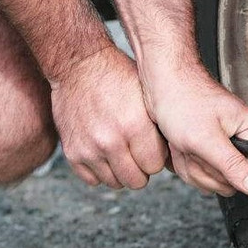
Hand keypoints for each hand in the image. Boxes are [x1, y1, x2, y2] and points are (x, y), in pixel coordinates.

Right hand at [51, 46, 166, 188]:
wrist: (79, 65)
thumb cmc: (118, 76)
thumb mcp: (147, 96)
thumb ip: (159, 127)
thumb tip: (175, 156)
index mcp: (135, 125)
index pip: (155, 166)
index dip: (155, 156)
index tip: (152, 146)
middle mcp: (111, 141)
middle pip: (137, 180)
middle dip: (141, 168)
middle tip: (138, 151)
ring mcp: (89, 149)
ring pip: (115, 183)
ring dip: (120, 170)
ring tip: (121, 149)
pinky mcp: (72, 152)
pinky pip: (92, 180)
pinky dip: (100, 170)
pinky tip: (104, 153)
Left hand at [141, 62, 247, 196]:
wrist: (161, 84)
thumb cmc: (182, 99)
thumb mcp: (207, 139)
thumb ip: (233, 165)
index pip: (246, 174)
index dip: (222, 170)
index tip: (207, 152)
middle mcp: (240, 137)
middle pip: (226, 179)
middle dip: (201, 166)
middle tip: (191, 144)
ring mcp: (222, 143)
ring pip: (209, 176)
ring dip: (190, 162)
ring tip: (184, 140)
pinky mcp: (206, 146)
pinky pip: (197, 169)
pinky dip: (184, 159)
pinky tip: (180, 142)